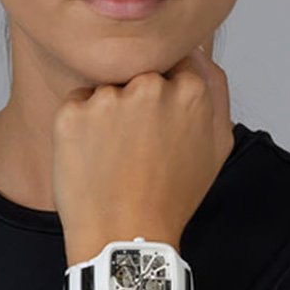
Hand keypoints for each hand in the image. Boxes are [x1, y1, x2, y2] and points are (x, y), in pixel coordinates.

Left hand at [52, 44, 234, 266]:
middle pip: (138, 76)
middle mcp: (149, 87)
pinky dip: (80, 129)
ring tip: (115, 161)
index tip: (157, 128)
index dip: (163, 99)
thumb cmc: (171, 200)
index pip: (173, 66)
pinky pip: (76, 107)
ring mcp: (108, 99)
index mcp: (190, 92)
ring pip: (106, 91)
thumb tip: (199, 52)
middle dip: (135, 106)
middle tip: (136, 152)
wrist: (126, 238)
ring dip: (107, 117)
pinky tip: (94, 161)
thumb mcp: (216, 148)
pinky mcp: (72, 114)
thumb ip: (216, 91)